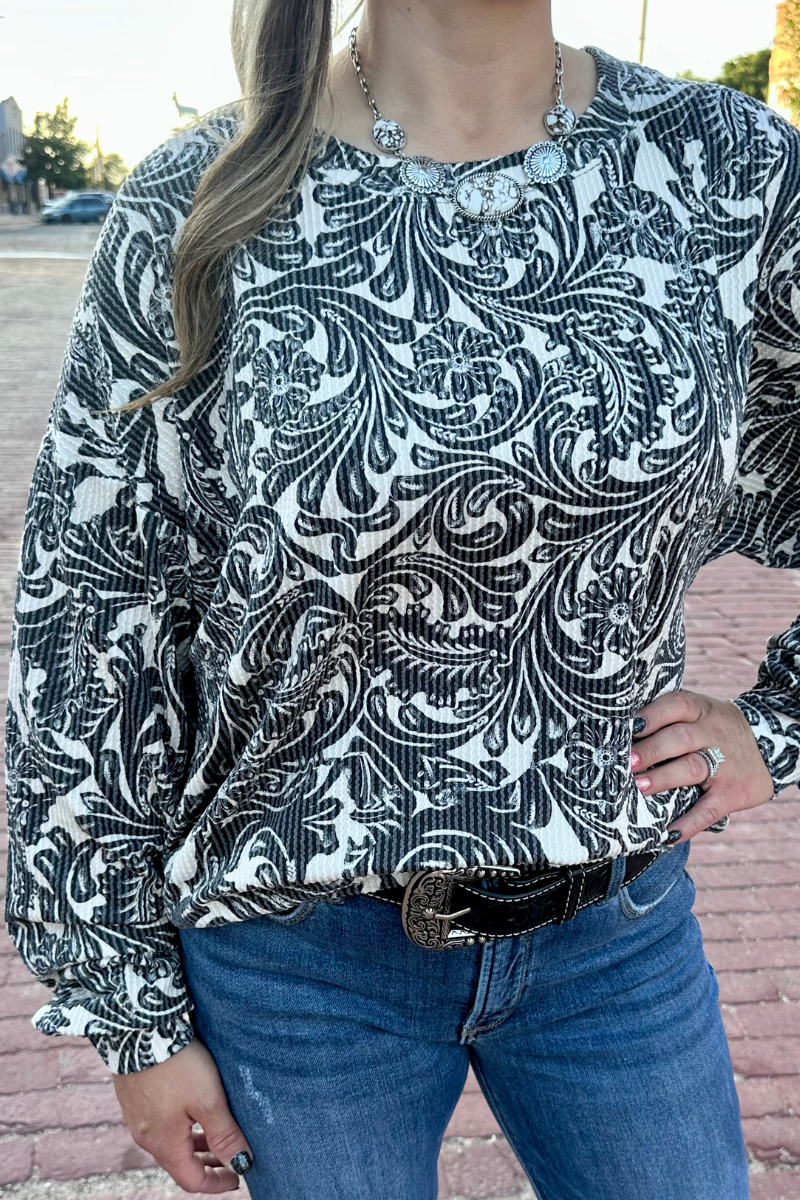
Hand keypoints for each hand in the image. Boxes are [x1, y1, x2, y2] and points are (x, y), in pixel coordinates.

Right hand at [114, 1037, 253, 1192]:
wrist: (138, 1029)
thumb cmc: (177, 1065)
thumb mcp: (208, 1100)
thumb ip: (225, 1134)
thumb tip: (242, 1163)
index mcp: (164, 1144)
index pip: (191, 1180)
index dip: (216, 1182)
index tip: (238, 1175)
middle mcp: (146, 1136)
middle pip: (179, 1162)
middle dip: (206, 1162)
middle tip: (230, 1154)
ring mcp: (136, 1116)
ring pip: (169, 1141)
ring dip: (192, 1143)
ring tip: (214, 1132)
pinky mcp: (133, 1097)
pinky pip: (158, 1122)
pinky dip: (178, 1126)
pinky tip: (190, 1107)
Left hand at [630, 689, 774, 841]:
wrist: (769, 746)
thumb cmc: (713, 728)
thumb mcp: (700, 711)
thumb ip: (669, 715)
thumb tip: (620, 729)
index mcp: (701, 710)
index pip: (676, 705)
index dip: (652, 715)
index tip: (629, 727)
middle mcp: (714, 733)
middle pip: (680, 738)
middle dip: (651, 749)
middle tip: (627, 761)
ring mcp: (725, 764)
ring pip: (691, 768)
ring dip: (663, 778)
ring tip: (638, 787)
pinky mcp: (732, 793)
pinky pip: (708, 810)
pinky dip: (689, 823)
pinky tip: (668, 834)